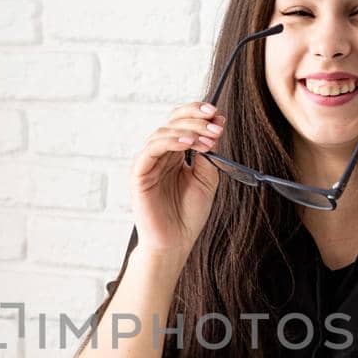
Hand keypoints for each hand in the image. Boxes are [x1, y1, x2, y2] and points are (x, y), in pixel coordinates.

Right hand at [130, 101, 222, 260]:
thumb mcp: (207, 180)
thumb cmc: (188, 215)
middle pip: (172, 121)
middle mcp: (159, 155)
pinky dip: (170, 141)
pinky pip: (152, 149)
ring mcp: (148, 163)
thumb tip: (213, 129)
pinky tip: (187, 143)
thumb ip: (208, 155)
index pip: (182, 123)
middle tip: (216, 127)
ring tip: (207, 139)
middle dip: (197, 120)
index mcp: (174, 155)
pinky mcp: (139, 173)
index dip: (198, 114)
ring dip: (188, 130)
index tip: (218, 116)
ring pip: (163, 131)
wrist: (175, 243)